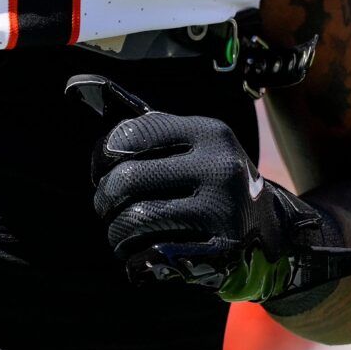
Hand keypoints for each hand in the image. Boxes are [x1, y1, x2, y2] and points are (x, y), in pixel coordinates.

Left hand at [65, 74, 350, 304]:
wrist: (272, 233)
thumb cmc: (211, 180)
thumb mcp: (188, 142)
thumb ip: (138, 118)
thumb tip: (77, 86)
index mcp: (208, 132)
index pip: (131, 134)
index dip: (102, 155)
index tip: (103, 169)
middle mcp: (219, 167)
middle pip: (127, 180)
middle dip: (104, 199)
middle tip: (106, 208)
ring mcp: (224, 212)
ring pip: (134, 221)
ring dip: (115, 234)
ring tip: (121, 234)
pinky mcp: (222, 254)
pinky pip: (153, 258)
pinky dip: (134, 263)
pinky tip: (138, 260)